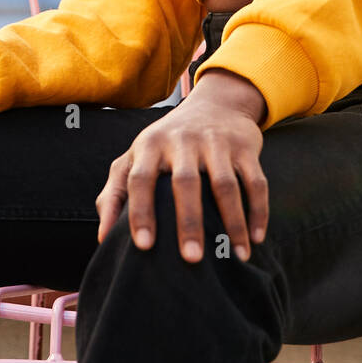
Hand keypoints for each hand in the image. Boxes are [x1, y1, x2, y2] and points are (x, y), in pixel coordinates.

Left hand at [95, 71, 267, 262]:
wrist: (216, 103)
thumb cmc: (167, 142)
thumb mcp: (136, 157)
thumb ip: (114, 193)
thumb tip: (103, 237)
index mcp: (151, 144)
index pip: (140, 178)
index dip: (140, 211)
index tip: (143, 245)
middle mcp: (183, 140)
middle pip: (185, 182)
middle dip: (189, 222)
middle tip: (191, 259)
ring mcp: (216, 142)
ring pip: (225, 185)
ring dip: (233, 223)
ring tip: (236, 256)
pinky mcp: (244, 147)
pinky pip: (255, 181)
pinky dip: (257, 211)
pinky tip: (256, 239)